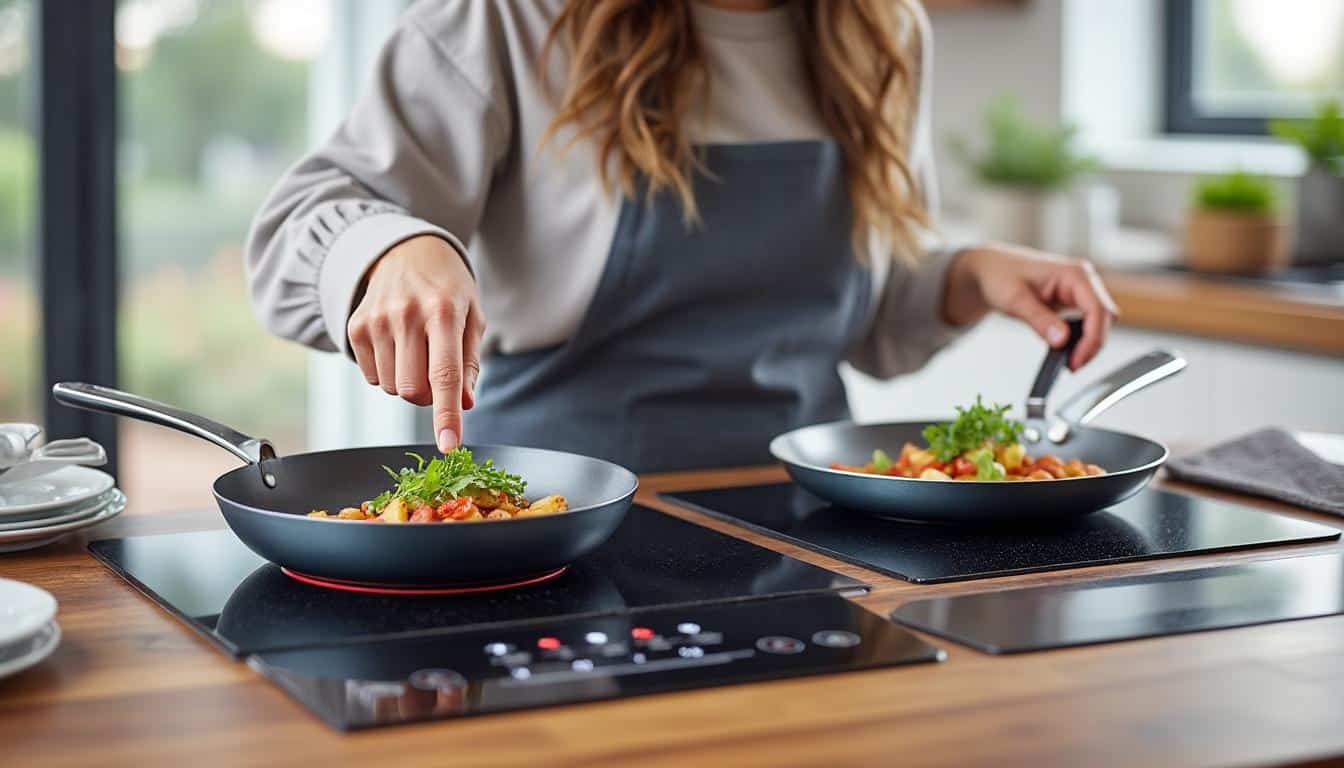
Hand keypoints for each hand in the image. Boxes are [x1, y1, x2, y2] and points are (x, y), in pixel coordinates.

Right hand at [347, 235, 483, 451]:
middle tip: (436, 376)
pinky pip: (371, 377)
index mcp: (443, 312)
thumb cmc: (448, 289)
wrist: (407, 251)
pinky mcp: (355, 325)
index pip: (445, 375)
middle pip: (411, 390)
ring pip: (390, 388)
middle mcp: (406, 315)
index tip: (448, 444)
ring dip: (407, 384)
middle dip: (427, 397)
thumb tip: (464, 404)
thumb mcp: (472, 318)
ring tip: (416, 353)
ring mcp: (376, 319)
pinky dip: (387, 373)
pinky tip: (397, 346)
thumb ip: (470, 362)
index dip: (446, 415)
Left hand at [942, 243, 1118, 369]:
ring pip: (1100, 320)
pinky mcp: (1074, 299)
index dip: (1092, 339)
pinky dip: (1082, 337)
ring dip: (1089, 342)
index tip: (1076, 361)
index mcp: (1074, 274)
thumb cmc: (1000, 276)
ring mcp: (1080, 289)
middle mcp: (1082, 279)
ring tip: (1069, 362)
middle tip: (1072, 367)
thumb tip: (1061, 340)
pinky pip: (1088, 321)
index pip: (1098, 309)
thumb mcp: (1015, 300)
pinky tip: (1066, 349)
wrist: (991, 269)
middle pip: (1105, 317)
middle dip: (1093, 344)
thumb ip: (1039, 320)